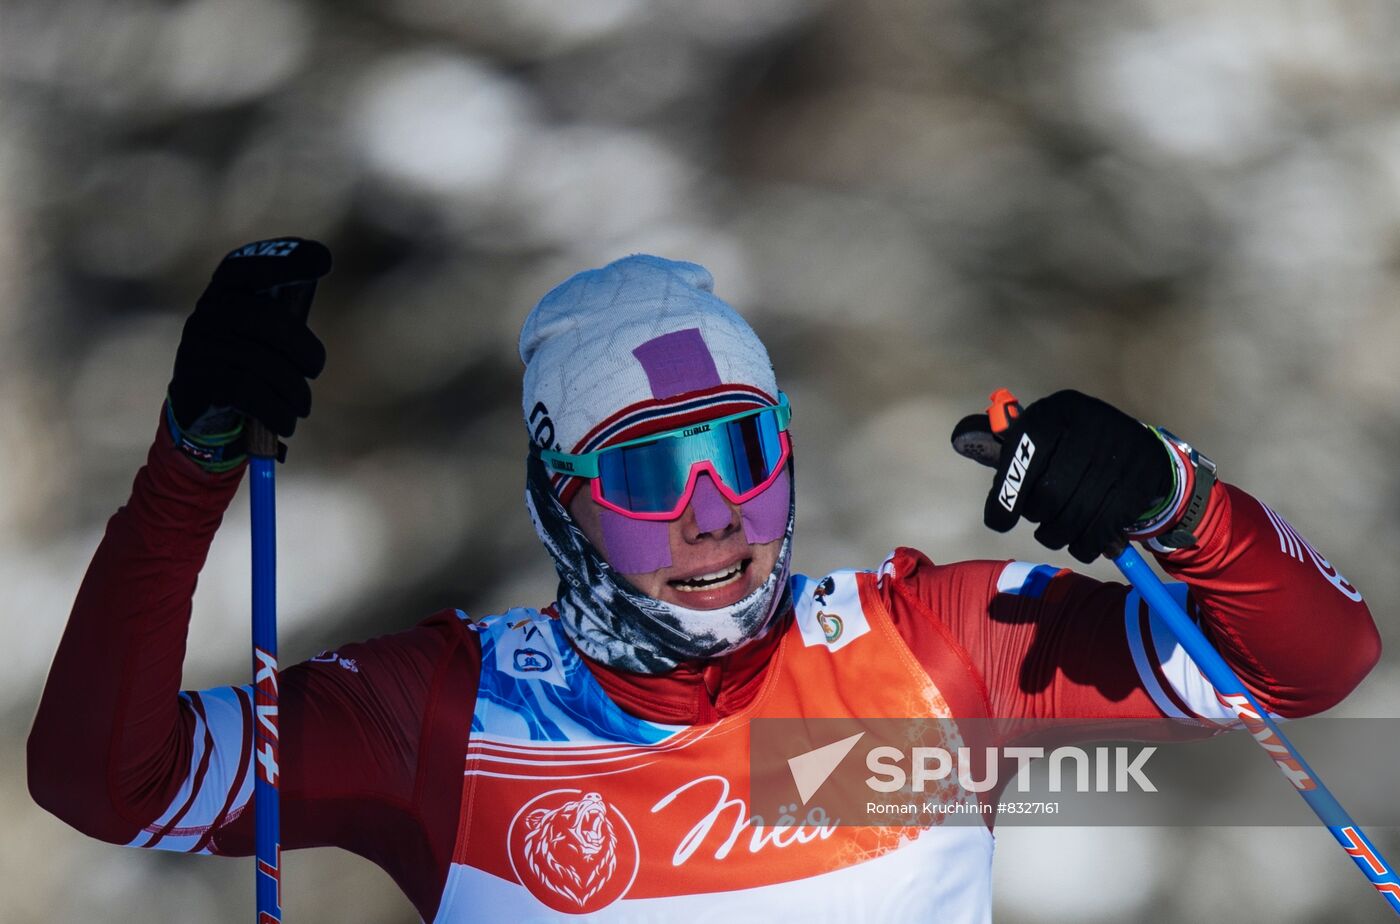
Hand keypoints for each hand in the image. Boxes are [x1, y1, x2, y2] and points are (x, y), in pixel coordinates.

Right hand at [168, 238, 330, 445]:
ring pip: (262, 363)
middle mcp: (205, 313)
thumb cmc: (248, 364)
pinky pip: (248, 393)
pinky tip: (286, 422)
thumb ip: (283, 307)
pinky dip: (277, 411)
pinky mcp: (195, 382)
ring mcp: (197, 347)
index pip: (246, 267)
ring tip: (301, 406)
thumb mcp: (263, 334)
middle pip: (268, 322)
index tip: (324, 262)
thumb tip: (321, 260)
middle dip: (304, 350)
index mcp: (224, 293)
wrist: (202, 413)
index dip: (285, 262)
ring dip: (294, 391)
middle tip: (315, 370)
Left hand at [974, 389, 1171, 562]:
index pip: (1024, 454)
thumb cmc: (1070, 450)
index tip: (998, 523)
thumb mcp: (1040, 438)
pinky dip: (1086, 544)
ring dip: (1058, 536)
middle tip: (1038, 519)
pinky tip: (1081, 542)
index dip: (1007, 494)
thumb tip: (959, 438)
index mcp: (1056, 410)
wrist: (1137, 452)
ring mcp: (1121, 451)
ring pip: (1075, 514)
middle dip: (1037, 515)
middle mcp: (1091, 422)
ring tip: (1054, 535)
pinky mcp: (1143, 479)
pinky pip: (1104, 526)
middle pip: (1049, 493)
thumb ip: (1003, 445)